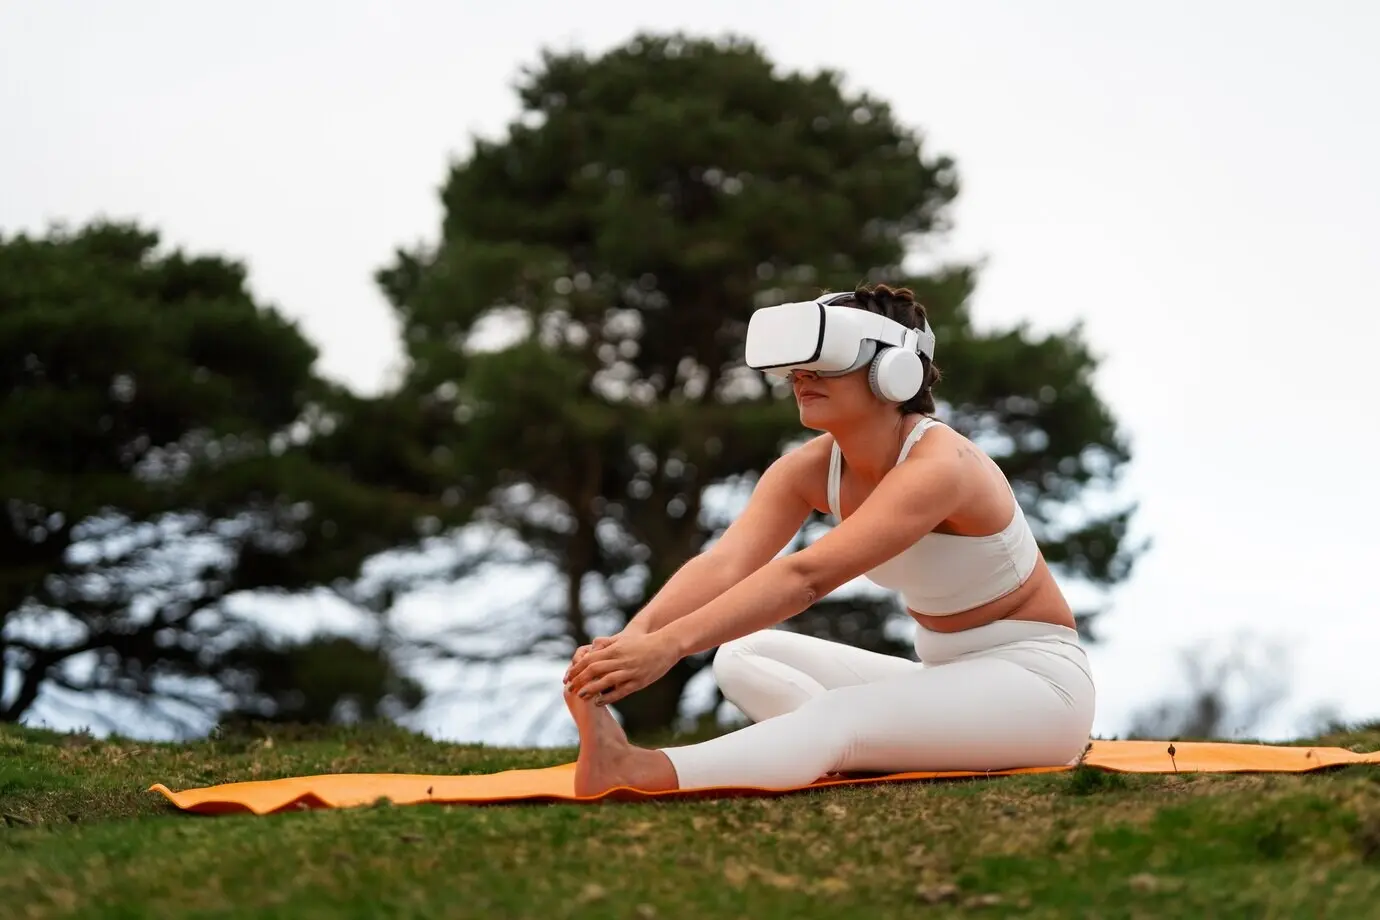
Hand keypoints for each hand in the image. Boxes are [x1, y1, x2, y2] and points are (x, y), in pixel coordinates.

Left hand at [564, 630, 679, 705]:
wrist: (666, 644)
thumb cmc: (644, 641)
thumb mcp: (624, 638)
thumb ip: (607, 643)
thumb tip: (591, 646)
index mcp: (615, 649)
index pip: (590, 659)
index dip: (577, 669)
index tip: (568, 676)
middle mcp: (620, 659)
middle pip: (594, 670)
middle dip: (579, 679)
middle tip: (569, 688)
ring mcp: (630, 670)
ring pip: (605, 681)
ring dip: (590, 689)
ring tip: (580, 696)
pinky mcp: (639, 681)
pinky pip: (621, 691)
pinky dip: (608, 697)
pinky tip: (598, 702)